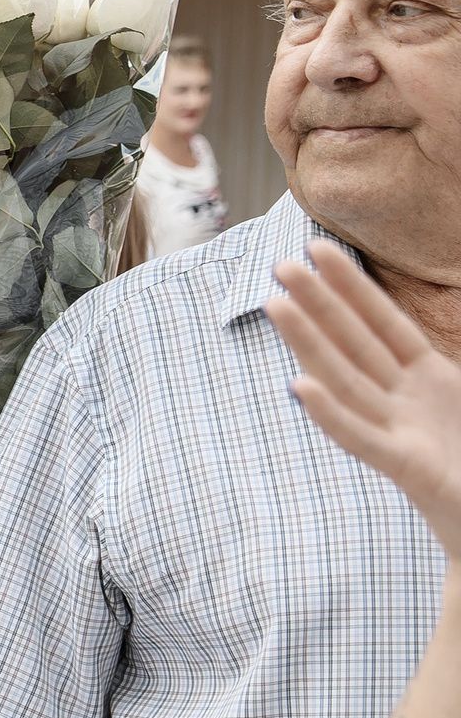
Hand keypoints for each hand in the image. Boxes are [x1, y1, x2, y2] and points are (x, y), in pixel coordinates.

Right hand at [269, 242, 460, 548]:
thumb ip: (458, 376)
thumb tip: (424, 337)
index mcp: (433, 381)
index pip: (384, 323)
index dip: (355, 286)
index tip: (320, 249)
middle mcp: (407, 402)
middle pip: (355, 342)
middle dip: (321, 302)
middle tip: (281, 264)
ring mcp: (401, 434)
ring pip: (346, 379)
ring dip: (309, 343)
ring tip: (275, 305)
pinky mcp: (406, 469)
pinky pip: (361, 437)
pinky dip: (330, 414)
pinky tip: (300, 388)